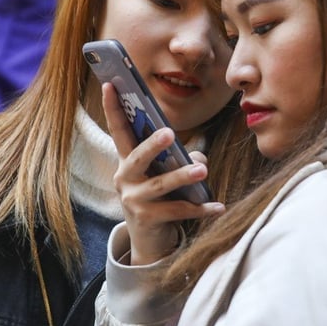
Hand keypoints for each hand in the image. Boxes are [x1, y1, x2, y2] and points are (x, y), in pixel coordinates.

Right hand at [102, 83, 224, 264]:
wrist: (149, 241)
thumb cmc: (159, 197)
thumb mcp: (165, 174)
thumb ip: (182, 160)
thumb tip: (199, 159)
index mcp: (127, 161)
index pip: (118, 130)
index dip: (112, 108)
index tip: (108, 84)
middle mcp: (125, 178)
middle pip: (137, 157)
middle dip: (153, 145)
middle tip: (170, 133)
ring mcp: (134, 200)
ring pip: (160, 185)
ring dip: (182, 176)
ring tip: (202, 170)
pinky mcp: (147, 219)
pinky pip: (177, 211)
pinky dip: (200, 209)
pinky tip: (218, 206)